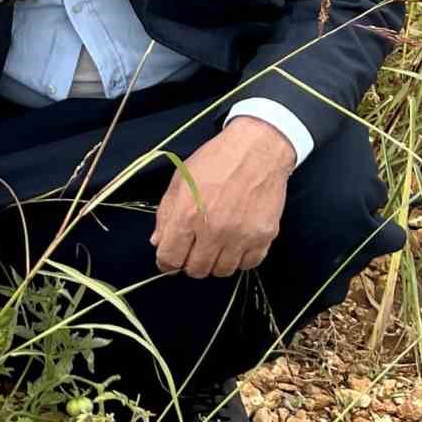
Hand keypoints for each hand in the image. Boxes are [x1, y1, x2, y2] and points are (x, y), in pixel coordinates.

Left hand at [150, 117, 294, 278]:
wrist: (256, 150)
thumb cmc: (214, 161)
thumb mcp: (180, 181)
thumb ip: (165, 214)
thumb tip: (158, 242)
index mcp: (187, 215)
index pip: (170, 258)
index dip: (166, 263)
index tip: (169, 260)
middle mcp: (214, 230)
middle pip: (196, 269)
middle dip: (189, 263)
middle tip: (192, 251)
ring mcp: (241, 236)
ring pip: (222, 271)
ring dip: (214, 263)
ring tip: (213, 247)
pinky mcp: (264, 236)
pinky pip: (248, 264)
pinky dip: (239, 260)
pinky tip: (234, 245)